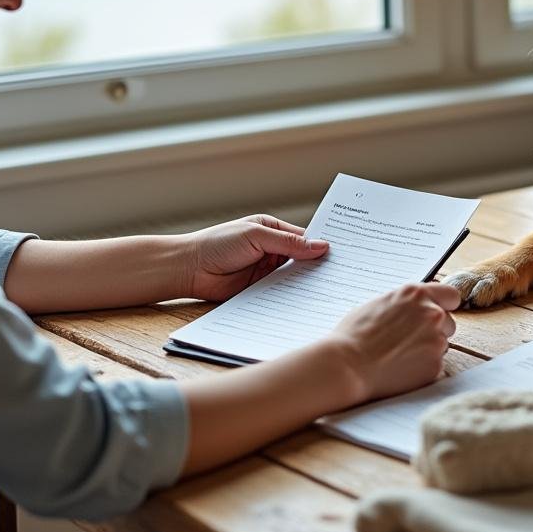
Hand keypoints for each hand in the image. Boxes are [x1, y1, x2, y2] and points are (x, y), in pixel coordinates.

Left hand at [184, 215, 328, 301]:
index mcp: (272, 230)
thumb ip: (289, 242)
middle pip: (302, 259)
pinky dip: (291, 297)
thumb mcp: (256, 236)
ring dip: (306, 283)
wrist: (189, 269)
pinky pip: (281, 293)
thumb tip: (321, 246)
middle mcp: (272, 250)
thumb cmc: (217, 244)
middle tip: (342, 274)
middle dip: (318, 265)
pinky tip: (306, 302)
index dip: (322, 245)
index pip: (304, 237)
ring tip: (329, 289)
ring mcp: (266, 271)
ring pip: (294, 278)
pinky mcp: (260, 290)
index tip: (343, 253)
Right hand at [325, 282, 460, 404]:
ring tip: (400, 355)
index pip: (451, 295)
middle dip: (434, 330)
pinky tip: (400, 368)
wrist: (348, 366)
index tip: (440, 313)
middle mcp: (432, 314)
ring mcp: (436, 340)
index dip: (445, 306)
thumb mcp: (379, 304)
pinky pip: (434, 365)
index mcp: (416, 294)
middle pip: (449, 322)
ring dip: (428, 350)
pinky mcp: (435, 365)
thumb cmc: (354, 335)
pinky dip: (422, 368)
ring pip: (441, 345)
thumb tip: (413, 309)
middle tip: (410, 340)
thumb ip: (404, 304)